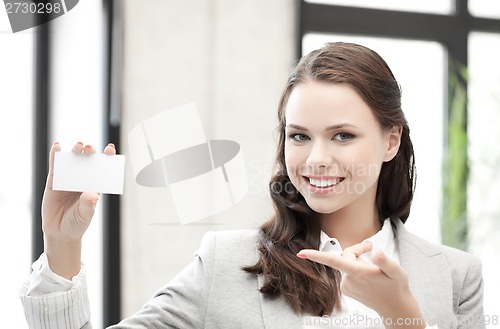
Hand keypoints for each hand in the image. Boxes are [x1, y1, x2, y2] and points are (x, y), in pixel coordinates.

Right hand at [42, 142, 115, 278]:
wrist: (60, 232)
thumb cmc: (77, 223)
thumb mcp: (85, 215)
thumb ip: (88, 204)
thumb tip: (92, 194)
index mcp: (95, 185)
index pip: (103, 168)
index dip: (107, 157)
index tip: (110, 149)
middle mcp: (83, 179)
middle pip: (88, 161)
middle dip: (90, 152)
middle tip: (90, 149)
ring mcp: (69, 178)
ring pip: (73, 160)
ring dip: (76, 150)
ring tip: (79, 146)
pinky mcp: (54, 181)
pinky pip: (55, 166)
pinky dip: (56, 155)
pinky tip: (57, 146)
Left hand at [297, 243, 425, 328]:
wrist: (396, 307)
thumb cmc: (397, 287)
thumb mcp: (397, 271)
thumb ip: (385, 261)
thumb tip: (376, 252)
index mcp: (358, 273)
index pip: (333, 261)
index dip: (316, 256)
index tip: (301, 253)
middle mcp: (349, 280)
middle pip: (346, 255)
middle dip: (358, 249)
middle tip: (371, 247)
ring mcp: (346, 286)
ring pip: (347, 263)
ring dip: (358, 260)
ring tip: (374, 267)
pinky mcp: (347, 289)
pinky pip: (348, 271)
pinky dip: (357, 269)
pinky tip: (369, 276)